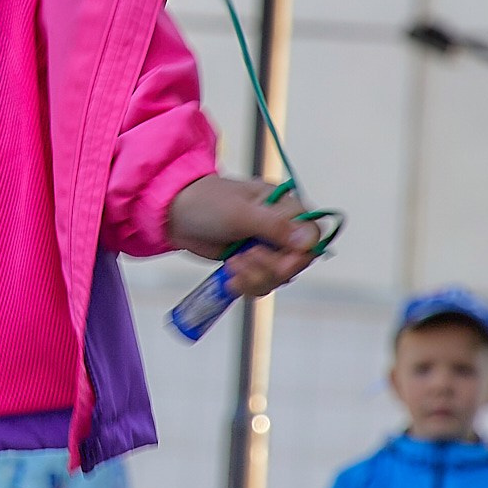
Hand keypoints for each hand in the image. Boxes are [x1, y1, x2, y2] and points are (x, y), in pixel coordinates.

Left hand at [166, 175, 320, 295]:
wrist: (175, 214)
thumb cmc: (207, 203)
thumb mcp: (240, 213)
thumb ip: (275, 226)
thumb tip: (308, 240)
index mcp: (285, 207)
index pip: (312, 236)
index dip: (299, 256)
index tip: (279, 264)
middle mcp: (282, 228)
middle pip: (297, 263)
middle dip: (269, 269)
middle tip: (243, 259)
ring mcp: (267, 247)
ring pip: (279, 278)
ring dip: (254, 278)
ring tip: (232, 264)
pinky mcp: (253, 263)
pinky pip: (262, 284)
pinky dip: (246, 285)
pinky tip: (229, 276)